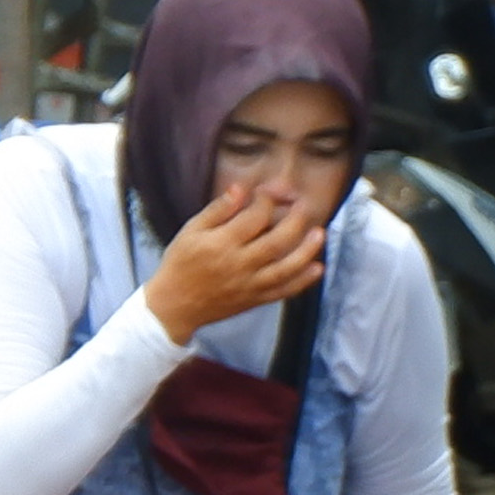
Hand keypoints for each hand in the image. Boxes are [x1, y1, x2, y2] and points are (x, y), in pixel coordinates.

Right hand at [140, 180, 323, 344]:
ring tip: (320, 233)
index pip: (254, 217)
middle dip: (296, 220)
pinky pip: (283, 291)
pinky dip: (302, 281)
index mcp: (222, 244)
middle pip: (277, 241)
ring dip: (306, 250)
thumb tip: (241, 188)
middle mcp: (239, 264)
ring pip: (286, 267)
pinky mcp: (254, 300)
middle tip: (305, 205)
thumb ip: (218, 210)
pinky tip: (317, 268)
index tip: (270, 191)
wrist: (174, 306)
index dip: (267, 200)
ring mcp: (249, 284)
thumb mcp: (191, 231)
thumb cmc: (180, 264)